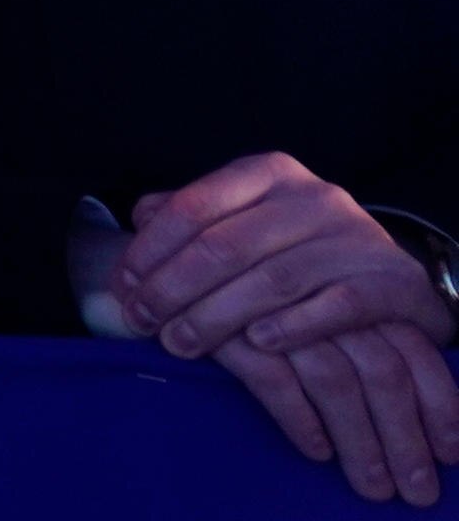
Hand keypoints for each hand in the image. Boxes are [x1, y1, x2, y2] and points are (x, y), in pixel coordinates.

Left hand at [116, 154, 458, 505]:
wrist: (399, 276)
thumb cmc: (304, 249)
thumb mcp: (251, 219)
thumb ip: (196, 216)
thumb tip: (138, 216)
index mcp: (268, 174)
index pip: (193, 207)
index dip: (149, 250)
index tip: (121, 287)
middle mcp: (312, 198)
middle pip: (225, 245)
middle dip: (172, 288)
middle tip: (139, 323)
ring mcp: (354, 238)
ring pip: (272, 279)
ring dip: (217, 316)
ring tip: (180, 345)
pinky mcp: (390, 282)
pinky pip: (336, 306)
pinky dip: (294, 326)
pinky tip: (259, 345)